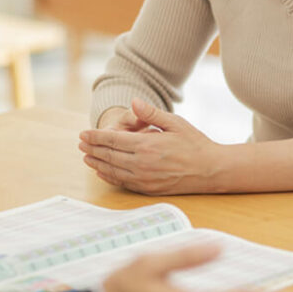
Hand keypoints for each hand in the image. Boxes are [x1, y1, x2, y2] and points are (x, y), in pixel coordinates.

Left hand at [80, 98, 227, 194]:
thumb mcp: (176, 123)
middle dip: (92, 149)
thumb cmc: (195, 144)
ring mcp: (145, 179)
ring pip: (113, 171)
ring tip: (87, 157)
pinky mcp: (149, 189)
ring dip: (97, 164)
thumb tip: (134, 102)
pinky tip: (103, 173)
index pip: (112, 140)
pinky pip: (123, 183)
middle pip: (108, 156)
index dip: (95, 137)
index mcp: (147, 145)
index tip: (83, 134)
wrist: (212, 170)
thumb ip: (152, 114)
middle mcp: (142, 164)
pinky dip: (110, 177)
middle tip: (81, 144)